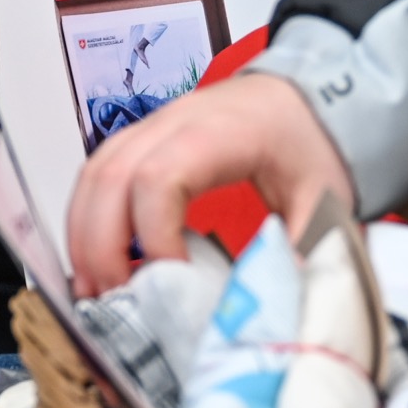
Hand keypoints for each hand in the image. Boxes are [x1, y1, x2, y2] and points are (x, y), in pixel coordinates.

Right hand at [65, 72, 356, 296]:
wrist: (299, 97)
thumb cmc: (307, 139)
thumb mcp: (323, 197)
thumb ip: (303, 251)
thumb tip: (280, 310)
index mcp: (219, 134)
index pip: (160, 178)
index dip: (154, 235)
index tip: (171, 281)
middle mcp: (173, 123)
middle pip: (110, 177)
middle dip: (101, 245)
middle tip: (113, 301)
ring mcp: (151, 127)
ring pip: (94, 173)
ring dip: (84, 234)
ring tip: (93, 289)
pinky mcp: (142, 139)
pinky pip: (97, 172)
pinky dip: (87, 217)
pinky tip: (96, 258)